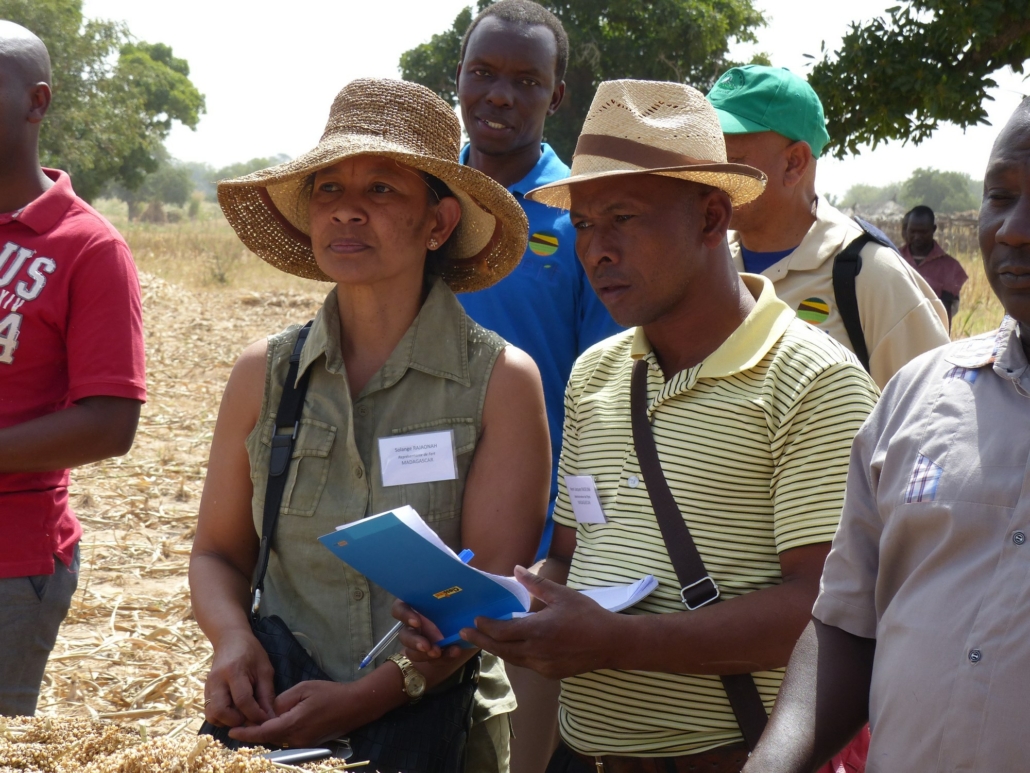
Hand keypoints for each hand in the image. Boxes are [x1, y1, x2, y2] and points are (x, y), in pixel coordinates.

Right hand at [204, 630, 275, 727]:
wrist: (230, 639)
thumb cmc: (251, 652)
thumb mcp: (264, 669)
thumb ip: (267, 694)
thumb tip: (270, 717)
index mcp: (234, 671)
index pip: (242, 700)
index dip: (255, 714)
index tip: (265, 719)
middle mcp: (217, 681)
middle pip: (220, 711)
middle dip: (237, 721)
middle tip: (250, 718)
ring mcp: (208, 687)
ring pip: (212, 715)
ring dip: (227, 722)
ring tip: (242, 716)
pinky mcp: (205, 692)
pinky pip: (210, 712)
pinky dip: (221, 718)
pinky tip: (234, 712)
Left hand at [228, 680, 360, 746]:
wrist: (356, 706)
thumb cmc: (330, 693)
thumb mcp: (304, 689)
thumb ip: (282, 701)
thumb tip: (267, 710)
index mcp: (293, 724)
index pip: (263, 732)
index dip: (246, 733)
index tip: (231, 731)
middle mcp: (297, 739)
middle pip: (269, 738)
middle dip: (253, 732)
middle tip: (238, 722)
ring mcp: (304, 743)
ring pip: (278, 738)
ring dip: (266, 731)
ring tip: (254, 720)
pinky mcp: (310, 743)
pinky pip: (288, 738)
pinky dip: (279, 731)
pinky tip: (276, 721)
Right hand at [392, 599, 464, 662]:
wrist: (471, 626)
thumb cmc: (462, 607)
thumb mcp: (458, 601)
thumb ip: (452, 600)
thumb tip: (456, 594)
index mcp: (416, 606)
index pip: (399, 608)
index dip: (404, 615)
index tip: (417, 622)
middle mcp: (414, 625)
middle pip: (404, 634)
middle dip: (414, 642)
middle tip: (427, 646)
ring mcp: (420, 642)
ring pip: (412, 652)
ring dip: (425, 655)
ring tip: (438, 653)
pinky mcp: (430, 656)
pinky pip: (431, 661)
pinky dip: (443, 658)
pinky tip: (454, 652)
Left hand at [460, 566, 622, 679]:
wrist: (611, 643)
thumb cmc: (587, 615)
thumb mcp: (562, 594)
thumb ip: (536, 584)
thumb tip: (516, 570)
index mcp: (536, 630)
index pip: (501, 631)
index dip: (485, 627)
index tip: (475, 620)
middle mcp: (535, 651)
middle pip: (500, 649)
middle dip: (480, 641)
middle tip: (464, 635)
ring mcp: (543, 665)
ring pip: (512, 659)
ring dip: (497, 649)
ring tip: (485, 641)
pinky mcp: (551, 673)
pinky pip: (526, 665)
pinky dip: (516, 656)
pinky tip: (514, 648)